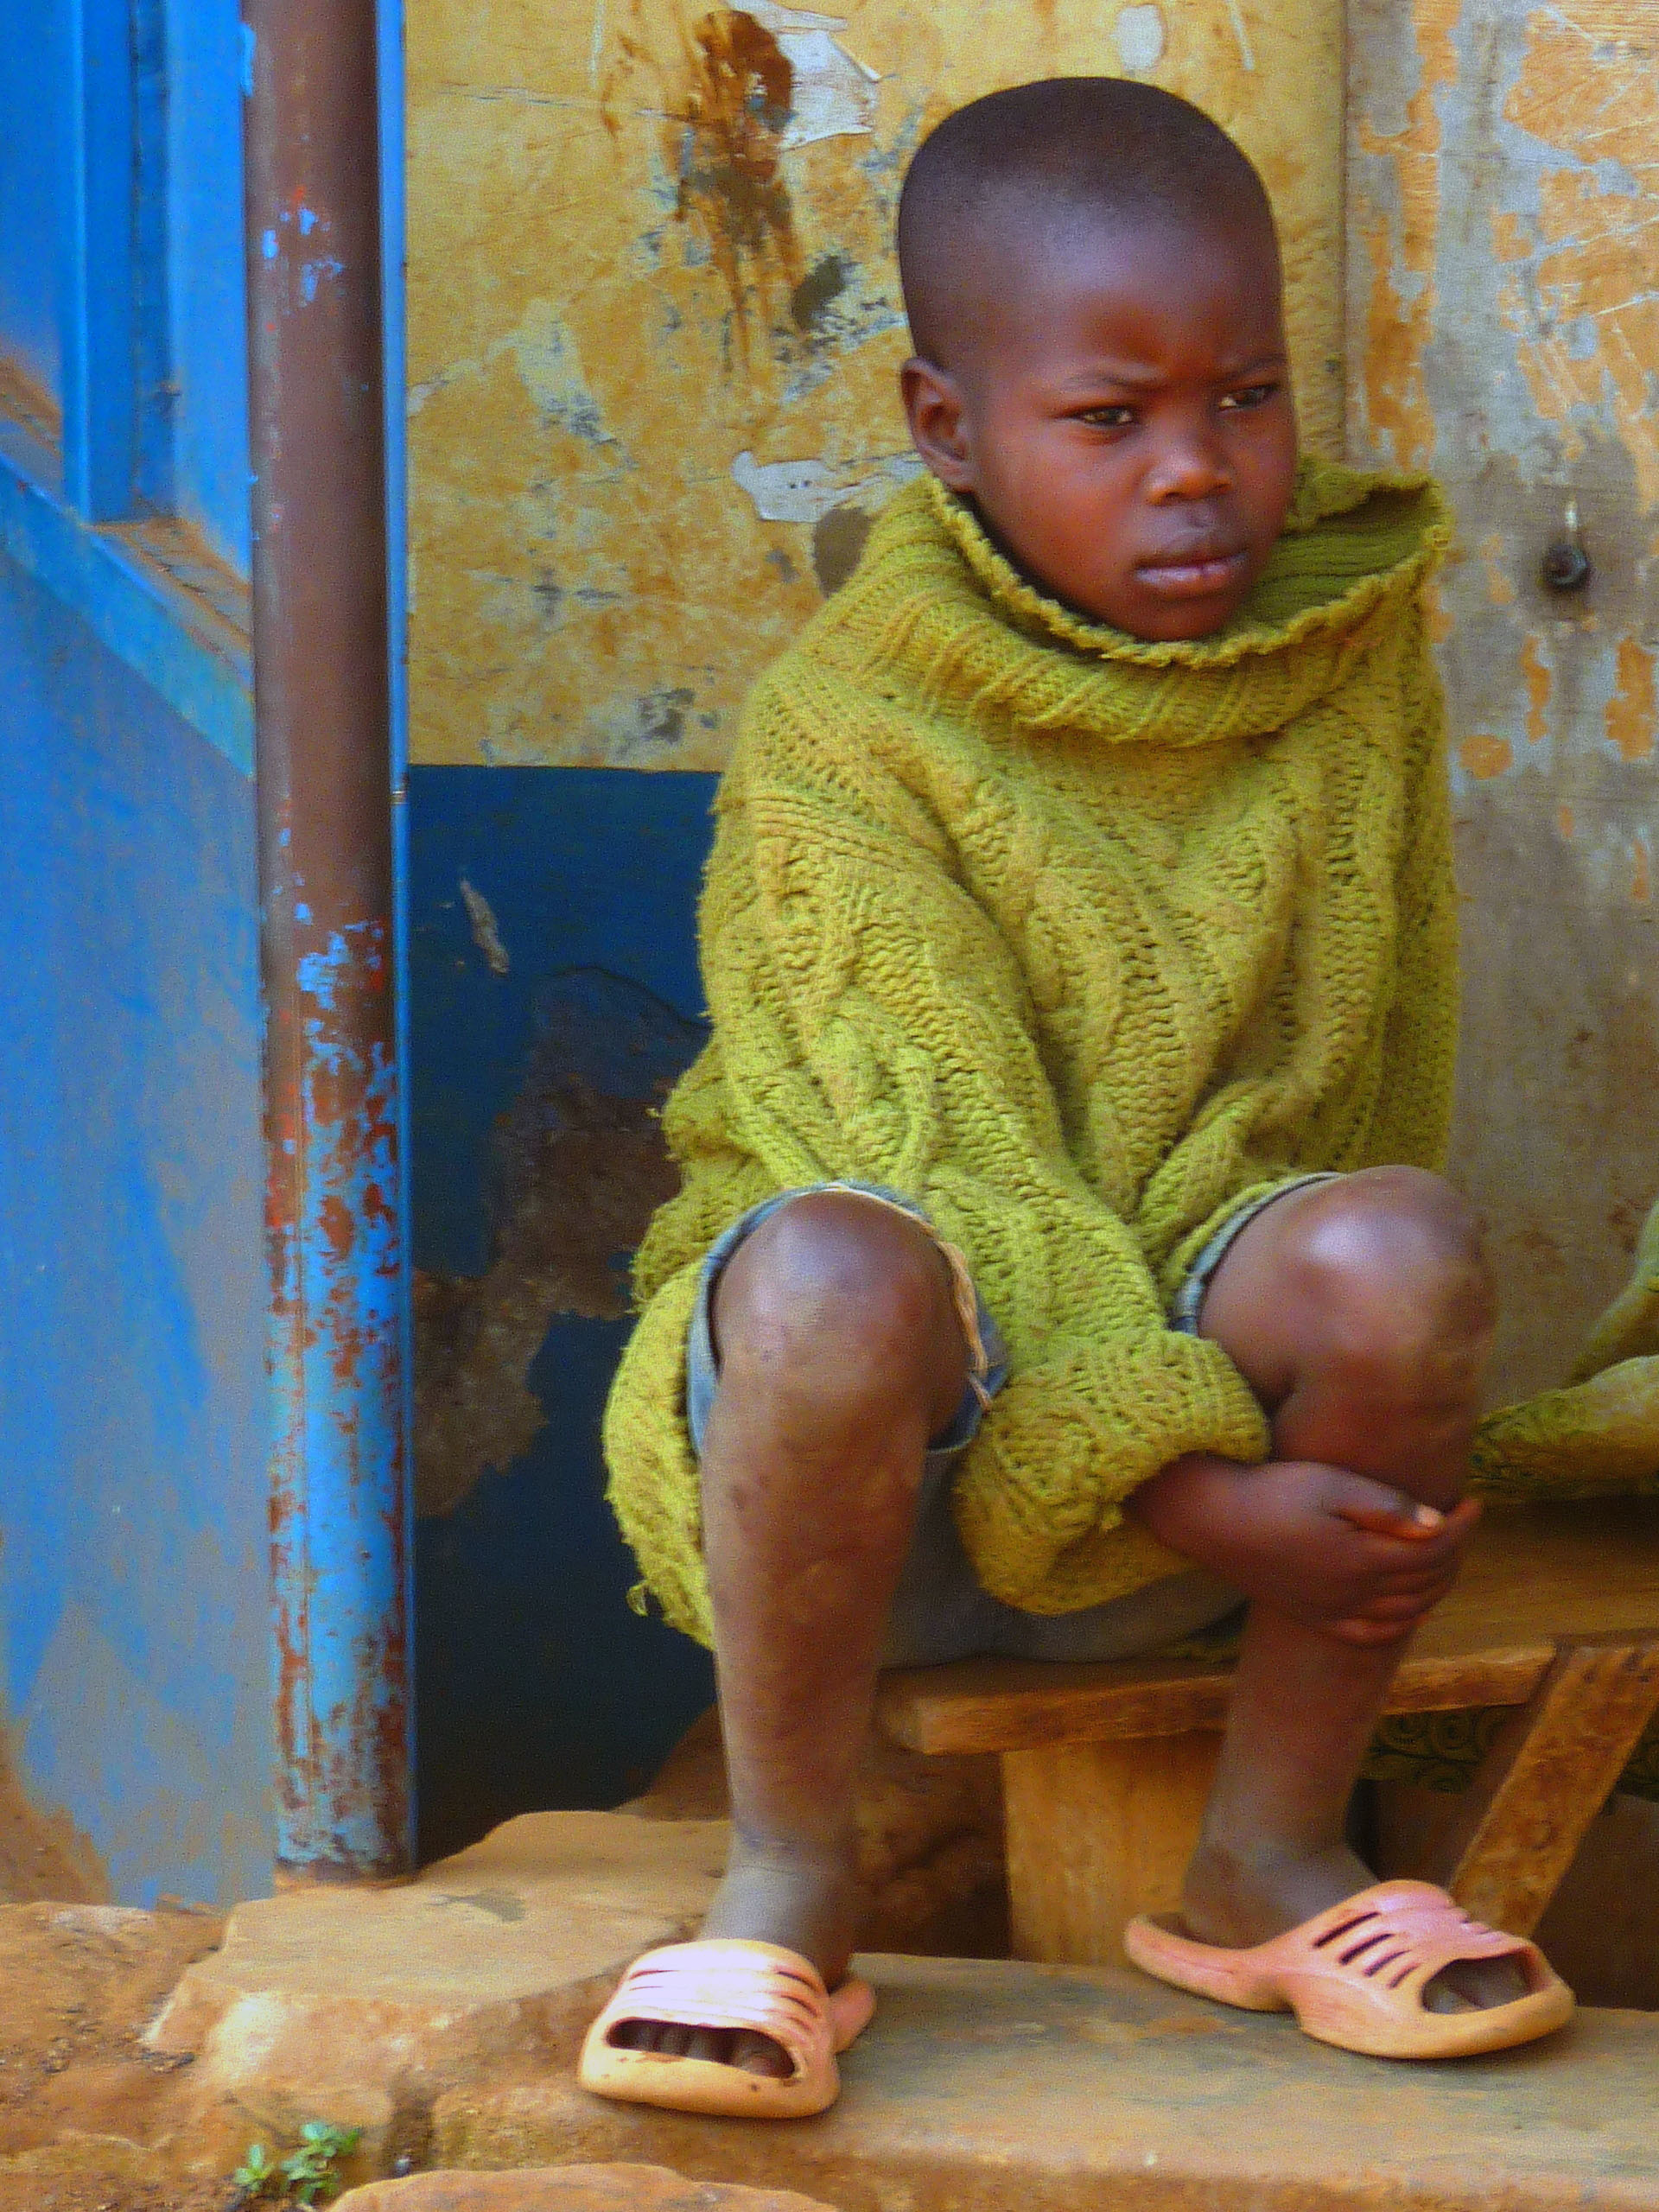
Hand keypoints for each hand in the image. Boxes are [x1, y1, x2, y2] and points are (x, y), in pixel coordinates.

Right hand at [1125, 1453, 1480, 1644]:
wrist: (1212, 1518)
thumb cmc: (1272, 1491)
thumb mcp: (1330, 1484)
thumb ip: (1386, 1506)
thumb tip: (1438, 1525)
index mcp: (1362, 1559)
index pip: (1434, 1551)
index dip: (1462, 1528)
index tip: (1474, 1502)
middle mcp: (1354, 1595)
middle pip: (1426, 1582)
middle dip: (1455, 1553)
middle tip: (1462, 1523)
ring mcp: (1334, 1610)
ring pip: (1407, 1610)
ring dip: (1436, 1586)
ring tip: (1444, 1555)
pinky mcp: (1314, 1616)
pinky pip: (1371, 1634)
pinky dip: (1402, 1624)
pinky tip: (1413, 1610)